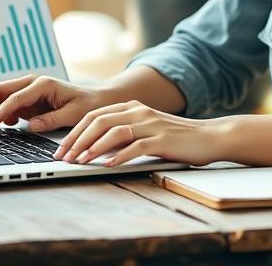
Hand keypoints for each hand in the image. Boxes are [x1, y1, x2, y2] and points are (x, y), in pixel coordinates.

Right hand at [0, 75, 109, 132]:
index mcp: (42, 84)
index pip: (13, 98)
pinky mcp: (22, 98)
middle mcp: (30, 83)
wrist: (94, 98)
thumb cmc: (86, 105)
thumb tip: (30, 126)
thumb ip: (52, 120)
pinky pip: (0, 102)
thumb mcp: (73, 114)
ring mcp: (25, 89)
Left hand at [54, 100, 229, 166]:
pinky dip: (119, 155)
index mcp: (132, 107)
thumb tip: (94, 149)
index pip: (95, 115)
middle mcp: (139, 111)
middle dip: (77, 140)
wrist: (210, 137)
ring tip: (80, 162)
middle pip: (99, 121)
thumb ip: (124, 134)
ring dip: (93, 148)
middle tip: (63, 157)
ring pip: (114, 131)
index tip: (61, 148)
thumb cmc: (176, 138)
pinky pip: (136, 146)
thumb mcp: (146, 131)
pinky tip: (108, 165)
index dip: (75, 132)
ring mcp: (151, 124)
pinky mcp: (162, 139)